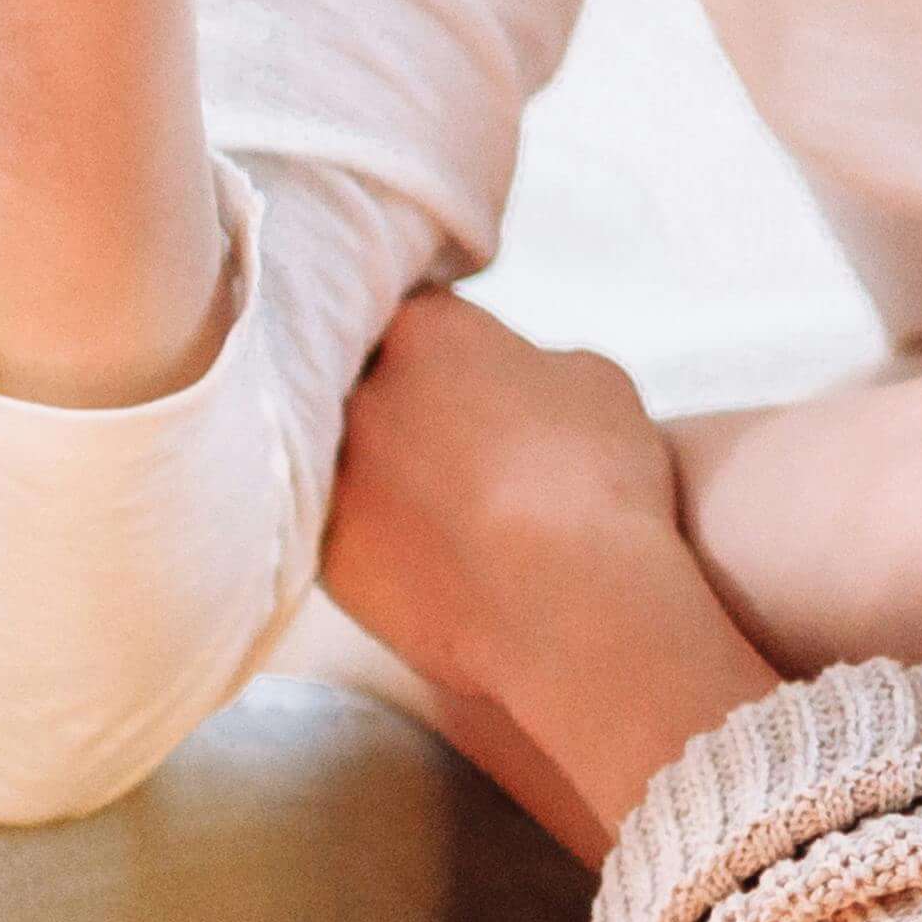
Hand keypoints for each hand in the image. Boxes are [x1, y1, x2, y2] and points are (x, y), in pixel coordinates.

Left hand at [318, 295, 773, 846]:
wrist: (567, 606)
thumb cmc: (594, 478)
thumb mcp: (593, 379)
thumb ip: (534, 363)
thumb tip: (517, 386)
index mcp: (422, 327)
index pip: (422, 315)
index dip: (457, 349)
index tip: (487, 382)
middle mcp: (357, 392)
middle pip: (373, 386)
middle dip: (411, 409)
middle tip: (470, 450)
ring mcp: (332, 477)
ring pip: (356, 464)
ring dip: (393, 478)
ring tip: (458, 513)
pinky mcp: (326, 557)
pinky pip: (352, 535)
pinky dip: (387, 545)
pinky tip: (441, 563)